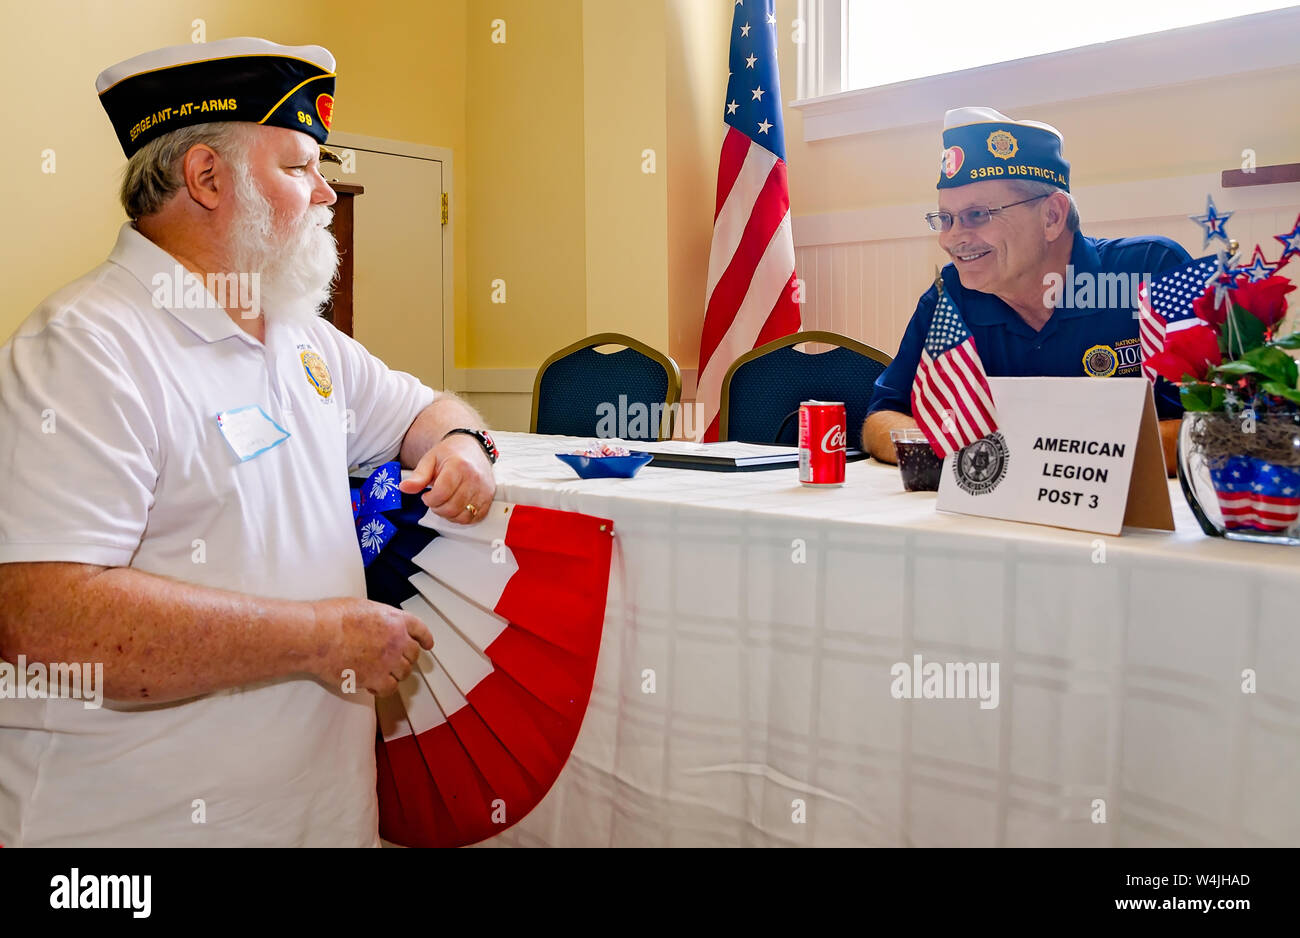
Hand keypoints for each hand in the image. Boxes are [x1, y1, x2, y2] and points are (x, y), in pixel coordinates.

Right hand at [310, 597, 433, 696]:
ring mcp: (389, 661)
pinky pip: (389, 688)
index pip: (420, 630)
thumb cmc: (333, 618)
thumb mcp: (364, 607)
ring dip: (394, 674)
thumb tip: (378, 626)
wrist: (318, 635)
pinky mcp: (376, 678)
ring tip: (381, 673)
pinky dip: (383, 688)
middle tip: (395, 661)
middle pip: (413, 655)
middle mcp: (397, 641)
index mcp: (396, 620)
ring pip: (403, 673)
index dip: (425, 638)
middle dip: (406, 658)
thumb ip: (379, 618)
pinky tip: (373, 685)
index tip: (427, 644)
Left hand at [398, 433, 495, 524]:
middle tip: (435, 500)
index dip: (429, 499)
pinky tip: (457, 507)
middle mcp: (474, 478)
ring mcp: (483, 490)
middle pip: (452, 507)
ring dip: (450, 515)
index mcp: (459, 466)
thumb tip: (405, 488)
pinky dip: (463, 517)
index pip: (441, 493)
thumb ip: (417, 476)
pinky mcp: (489, 498)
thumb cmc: (450, 454)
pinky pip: (475, 518)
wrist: (470, 448)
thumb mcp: (429, 460)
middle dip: (437, 508)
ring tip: (445, 503)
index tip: (427, 495)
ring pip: (463, 516)